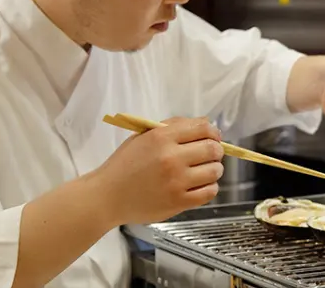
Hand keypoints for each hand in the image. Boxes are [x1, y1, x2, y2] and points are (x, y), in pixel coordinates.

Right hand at [96, 117, 224, 224]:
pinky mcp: (179, 202)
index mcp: (162, 137)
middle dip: (216, 150)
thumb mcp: (144, 137)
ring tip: (206, 171)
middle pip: (212, 149)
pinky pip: (209, 192)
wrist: (107, 196)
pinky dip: (210, 187)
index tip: (213, 137)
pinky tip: (201, 185)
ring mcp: (176, 181)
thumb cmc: (125, 164)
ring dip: (215, 169)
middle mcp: (171, 158)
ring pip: (214, 171)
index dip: (213, 132)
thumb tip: (206, 122)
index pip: (202, 128)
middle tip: (211, 154)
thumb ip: (174, 126)